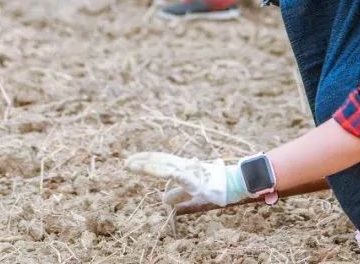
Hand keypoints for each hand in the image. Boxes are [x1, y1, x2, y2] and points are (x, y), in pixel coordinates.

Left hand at [125, 153, 247, 206]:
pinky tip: (160, 172)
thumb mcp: (191, 192)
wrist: (233, 183)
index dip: (147, 160)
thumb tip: (163, 198)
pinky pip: (179, 176)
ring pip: (166, 166)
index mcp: (183, 167)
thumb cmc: (215, 186)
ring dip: (149, 166)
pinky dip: (170, 173)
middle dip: (143, 161)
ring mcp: (189, 171)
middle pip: (160, 160)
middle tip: (126, 163)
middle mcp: (185, 165)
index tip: (131, 161)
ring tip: (134, 165)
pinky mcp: (195, 179)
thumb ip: (177, 194)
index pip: (161, 161)